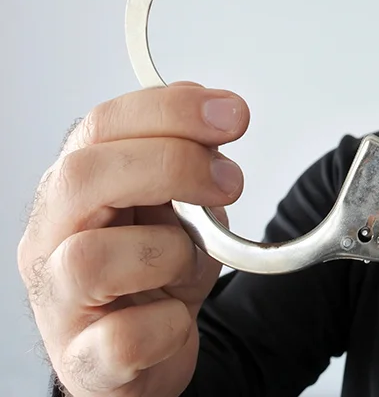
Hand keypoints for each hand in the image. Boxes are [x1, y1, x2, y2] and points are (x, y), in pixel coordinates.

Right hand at [17, 82, 248, 396]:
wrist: (148, 352)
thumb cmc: (157, 273)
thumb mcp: (181, 204)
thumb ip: (192, 157)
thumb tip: (217, 113)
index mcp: (76, 188)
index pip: (101, 126)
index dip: (171, 111)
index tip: (233, 114)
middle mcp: (52, 238)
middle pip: (83, 176)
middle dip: (172, 165)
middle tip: (229, 180)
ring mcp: (58, 302)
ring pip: (91, 258)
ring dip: (169, 252)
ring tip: (192, 261)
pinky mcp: (85, 360)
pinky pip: (125, 337)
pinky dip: (168, 323)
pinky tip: (177, 315)